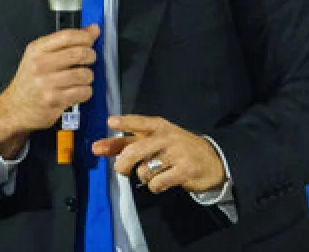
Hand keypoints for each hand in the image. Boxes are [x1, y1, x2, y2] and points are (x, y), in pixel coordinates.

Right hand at [0, 25, 99, 158]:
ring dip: (88, 77)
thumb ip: (67, 42)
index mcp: (37, 50)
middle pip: (79, 53)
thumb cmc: (29, 81)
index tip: (90, 40)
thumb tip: (93, 29)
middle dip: (90, 56)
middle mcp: (40, 65)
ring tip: (81, 78)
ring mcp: (47, 83)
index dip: (85, 36)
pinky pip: (83, 92)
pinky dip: (86, 91)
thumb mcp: (40, 56)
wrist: (15, 107)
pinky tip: (78, 91)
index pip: (67, 36)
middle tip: (89, 60)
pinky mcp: (55, 100)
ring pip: (84, 74)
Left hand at [92, 115, 226, 193]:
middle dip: (122, 164)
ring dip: (143, 177)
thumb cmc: (176, 149)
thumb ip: (126, 143)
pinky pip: (156, 183)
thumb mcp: (154, 140)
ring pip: (143, 170)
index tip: (110, 122)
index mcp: (159, 126)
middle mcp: (166, 137)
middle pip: (134, 150)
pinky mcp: (184, 170)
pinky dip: (155, 187)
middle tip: (122, 169)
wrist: (211, 160)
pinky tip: (162, 182)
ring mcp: (176, 153)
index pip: (139, 122)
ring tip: (154, 173)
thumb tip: (96, 147)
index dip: (124, 122)